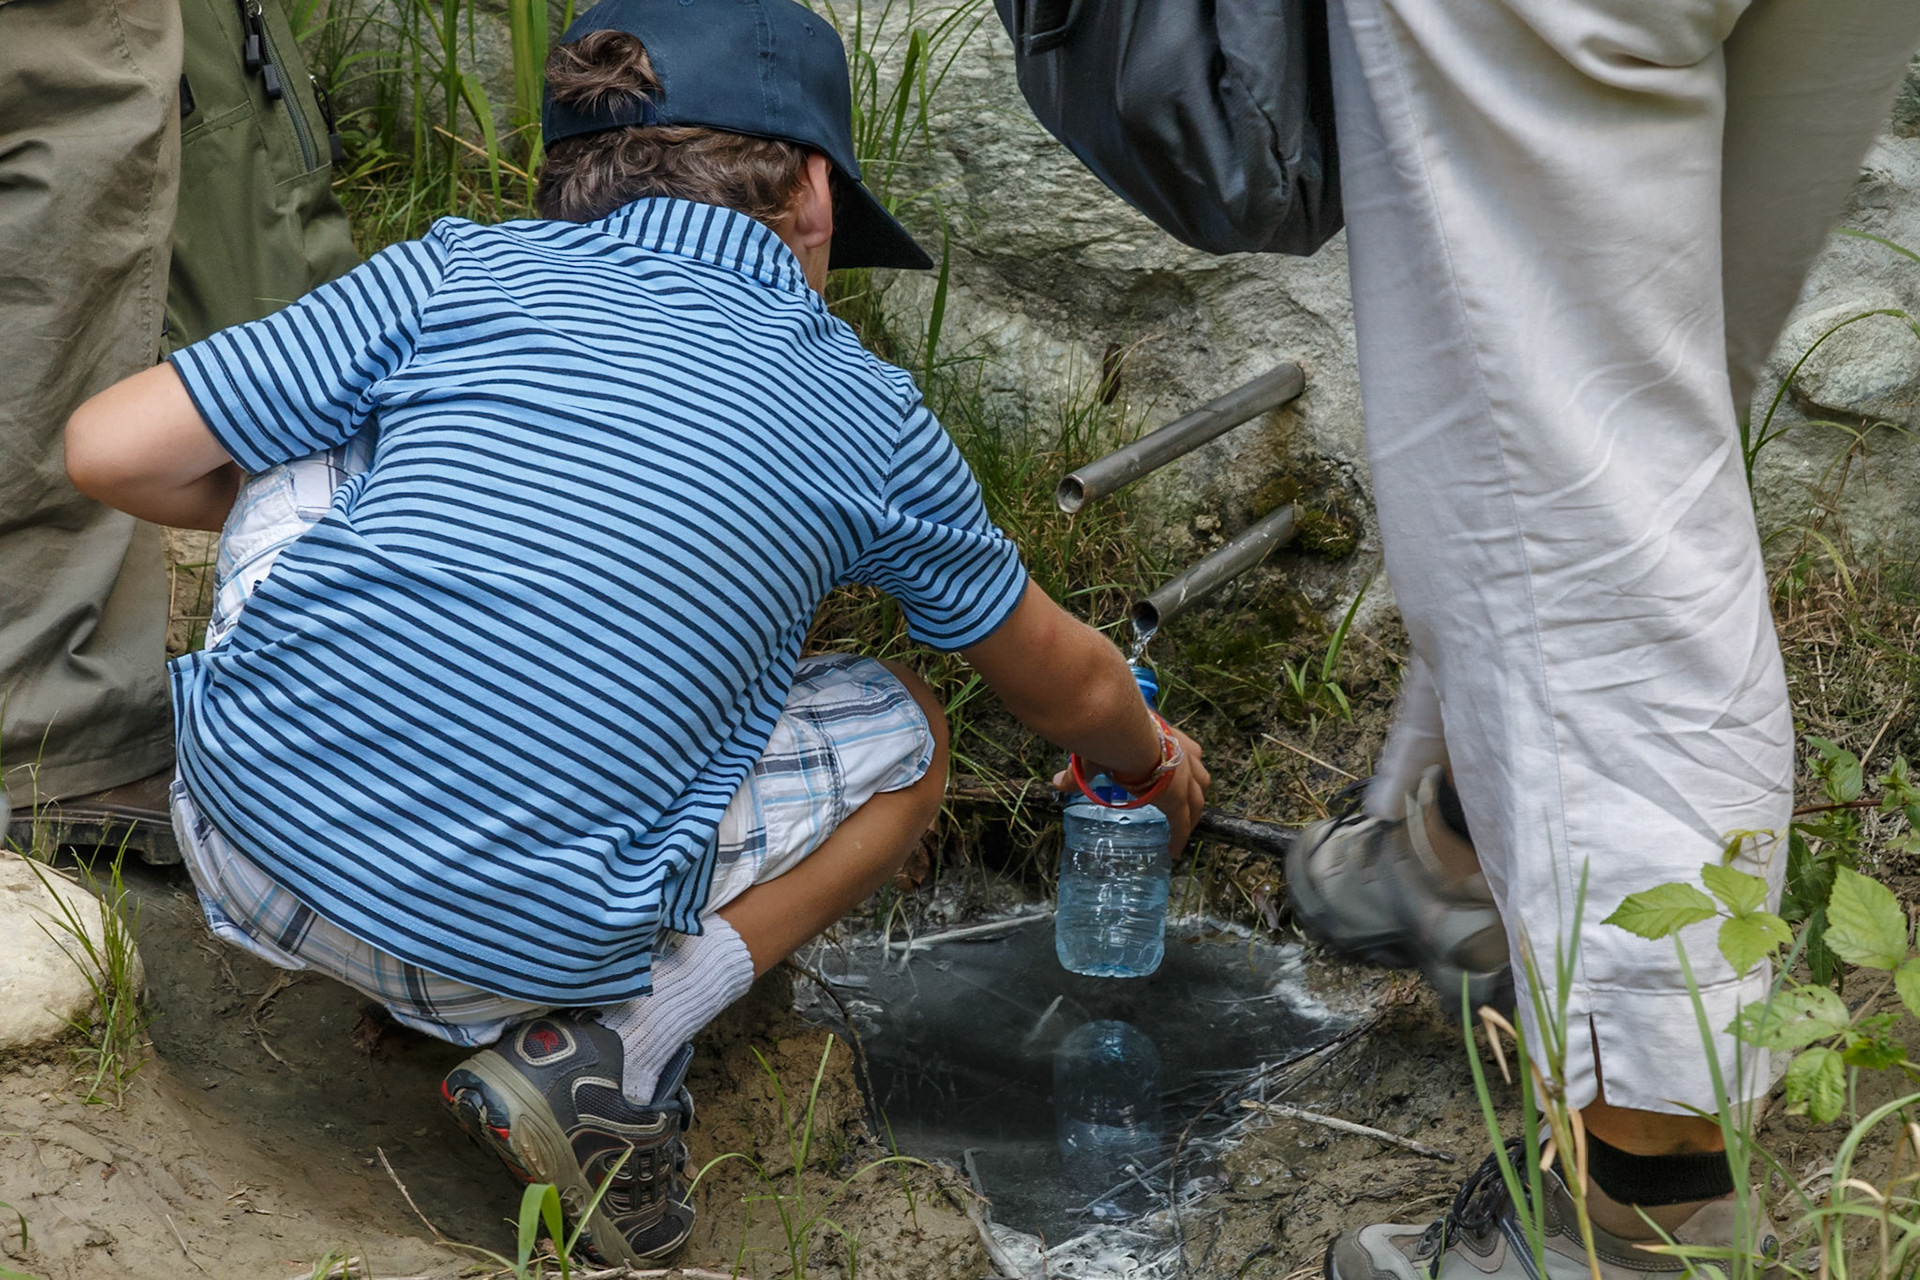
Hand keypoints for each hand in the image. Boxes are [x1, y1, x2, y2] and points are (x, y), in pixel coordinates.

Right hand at [1051, 724, 1210, 856]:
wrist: (1125, 735)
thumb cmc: (1113, 735)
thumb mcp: (1099, 751)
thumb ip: (1081, 771)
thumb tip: (1058, 781)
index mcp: (1172, 739)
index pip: (1190, 753)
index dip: (1187, 768)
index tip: (1182, 776)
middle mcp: (1185, 757)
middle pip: (1201, 779)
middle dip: (1197, 792)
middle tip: (1190, 804)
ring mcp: (1185, 780)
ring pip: (1197, 802)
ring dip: (1193, 813)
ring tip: (1185, 826)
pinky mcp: (1177, 801)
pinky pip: (1182, 826)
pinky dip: (1179, 839)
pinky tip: (1174, 851)